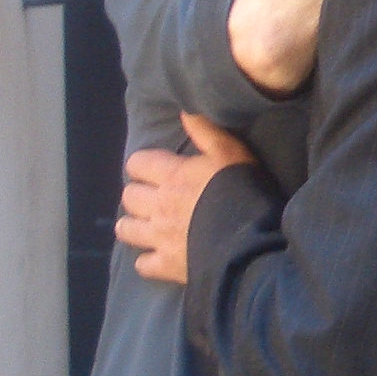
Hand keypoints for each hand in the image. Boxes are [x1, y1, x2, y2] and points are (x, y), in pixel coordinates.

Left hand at [119, 114, 256, 285]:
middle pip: (129, 196)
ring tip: (144, 224)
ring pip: (127, 229)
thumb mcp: (230, 152)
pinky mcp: (167, 266)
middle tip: (151, 195)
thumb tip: (183, 110)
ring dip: (132, 225)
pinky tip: (156, 256)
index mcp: (171, 176)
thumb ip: (206, 131)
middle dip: (137, 193)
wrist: (249, 242)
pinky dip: (147, 260)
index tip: (153, 168)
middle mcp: (158, 206)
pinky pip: (143, 264)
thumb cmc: (241, 191)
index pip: (137, 164)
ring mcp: (159, 238)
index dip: (143, 164)